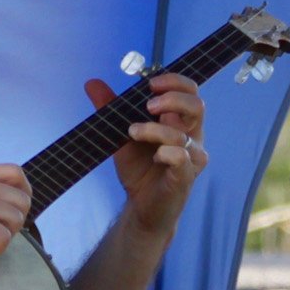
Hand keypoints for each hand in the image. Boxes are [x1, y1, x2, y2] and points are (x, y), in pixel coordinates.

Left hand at [88, 69, 206, 235]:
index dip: (174, 82)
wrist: (141, 207)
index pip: (190, 91)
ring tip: (132, 132)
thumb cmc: (139, 168)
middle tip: (148, 105)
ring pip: (182, 134)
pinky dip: (166, 152)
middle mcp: (192, 136)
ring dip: (154, 130)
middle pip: (197, 106)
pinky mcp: (185, 176)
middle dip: (172, 100)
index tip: (150, 84)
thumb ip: (110, 108)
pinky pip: (181, 157)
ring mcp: (191, 157)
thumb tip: (92, 83)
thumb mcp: (121, 134)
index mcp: (181, 121)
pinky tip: (155, 157)